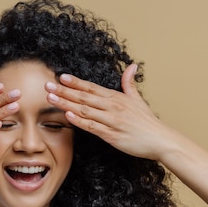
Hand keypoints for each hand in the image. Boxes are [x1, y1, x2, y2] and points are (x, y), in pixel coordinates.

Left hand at [44, 64, 175, 160]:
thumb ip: (129, 83)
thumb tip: (131, 66)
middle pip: (84, 97)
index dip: (75, 82)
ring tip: (51, 98)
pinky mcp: (112, 136)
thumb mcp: (138, 99)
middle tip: (47, 85)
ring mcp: (111, 121)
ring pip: (85, 110)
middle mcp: (112, 107)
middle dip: (64, 90)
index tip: (61, 76)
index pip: (91, 87)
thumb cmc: (147, 122)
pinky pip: (92, 127)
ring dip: (66, 103)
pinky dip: (79, 121)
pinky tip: (67, 115)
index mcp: (116, 98)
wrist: (160, 140)